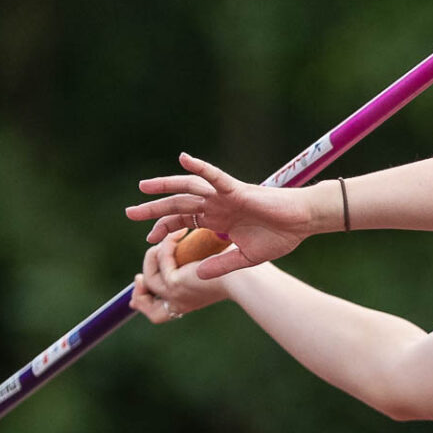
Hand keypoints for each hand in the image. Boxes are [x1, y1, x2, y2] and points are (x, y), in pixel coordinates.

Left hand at [125, 153, 309, 278]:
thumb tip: (196, 275)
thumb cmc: (281, 236)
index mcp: (219, 221)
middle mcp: (218, 206)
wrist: (303, 222)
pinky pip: (214, 176)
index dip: (164, 228)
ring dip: (166, 186)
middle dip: (154, 208)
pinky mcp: (237, 190)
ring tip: (143, 188)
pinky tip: (183, 158)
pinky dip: (199, 166)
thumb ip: (221, 265)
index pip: (184, 222)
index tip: (147, 239)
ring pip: (189, 188)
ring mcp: (225, 196)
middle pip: (179, 205)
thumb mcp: (246, 258)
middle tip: (129, 213)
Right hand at [130, 230, 231, 322]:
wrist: (245, 274)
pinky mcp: (174, 283)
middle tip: (149, 257)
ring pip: (148, 278)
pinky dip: (167, 245)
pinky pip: (160, 260)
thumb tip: (181, 255)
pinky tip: (179, 234)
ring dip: (154, 256)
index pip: (158, 312)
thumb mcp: (206, 271)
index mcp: (187, 304)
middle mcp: (179, 304)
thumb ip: (191, 267)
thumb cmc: (235, 270)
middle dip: (140, 286)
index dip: (144, 301)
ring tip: (170, 239)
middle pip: (147, 307)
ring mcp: (174, 296)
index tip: (139, 281)